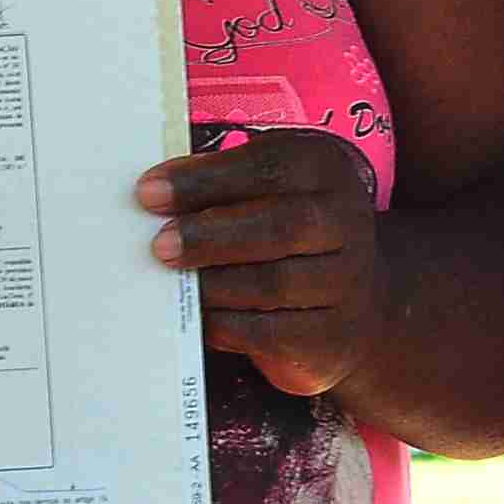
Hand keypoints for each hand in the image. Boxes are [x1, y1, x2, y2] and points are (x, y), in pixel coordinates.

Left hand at [138, 129, 384, 396]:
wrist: (355, 304)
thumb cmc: (289, 232)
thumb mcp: (267, 189)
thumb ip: (219, 185)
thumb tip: (155, 196)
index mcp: (323, 168)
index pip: (267, 167)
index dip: (204, 179)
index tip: (149, 192)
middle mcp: (345, 220)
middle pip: (279, 226)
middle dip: (209, 236)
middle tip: (160, 245)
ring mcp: (346, 281)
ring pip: (273, 284)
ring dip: (213, 284)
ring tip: (173, 282)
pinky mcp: (333, 336)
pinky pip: (271, 332)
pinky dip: (226, 324)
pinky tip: (201, 315)